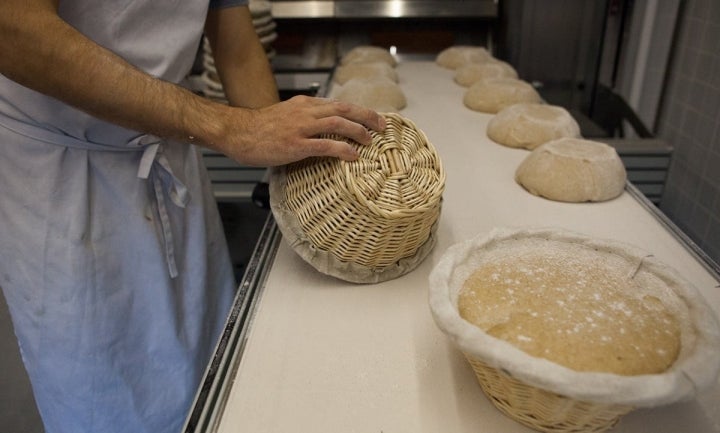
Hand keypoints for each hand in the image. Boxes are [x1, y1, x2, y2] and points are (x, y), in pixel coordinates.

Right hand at [217, 96, 386, 166]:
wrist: (237, 132)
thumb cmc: (259, 129)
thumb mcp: (285, 116)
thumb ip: (304, 120)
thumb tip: (322, 131)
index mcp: (304, 104)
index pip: (338, 104)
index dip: (358, 110)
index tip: (372, 118)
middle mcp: (305, 111)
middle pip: (344, 109)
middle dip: (366, 116)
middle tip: (382, 126)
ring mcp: (301, 127)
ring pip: (338, 123)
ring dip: (358, 131)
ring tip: (371, 142)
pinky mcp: (295, 144)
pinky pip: (325, 145)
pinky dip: (343, 150)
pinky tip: (353, 156)